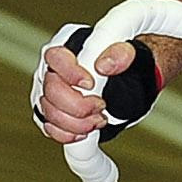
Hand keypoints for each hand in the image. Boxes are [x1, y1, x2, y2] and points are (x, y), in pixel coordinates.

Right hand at [30, 23, 158, 143]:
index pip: (55, 57)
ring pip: (49, 112)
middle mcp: (54, 69)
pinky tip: (84, 131)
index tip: (91, 84)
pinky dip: (67, 134)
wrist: (129, 83)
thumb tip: (103, 65)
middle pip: (50, 90)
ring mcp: (49, 92)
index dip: (70, 73)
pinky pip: (49, 128)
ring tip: (99, 119)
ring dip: (76, 123)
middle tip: (101, 105)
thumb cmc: (126, 63)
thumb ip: (121, 53)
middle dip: (77, 105)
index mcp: (69, 47)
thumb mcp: (132, 52)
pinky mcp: (51, 111)